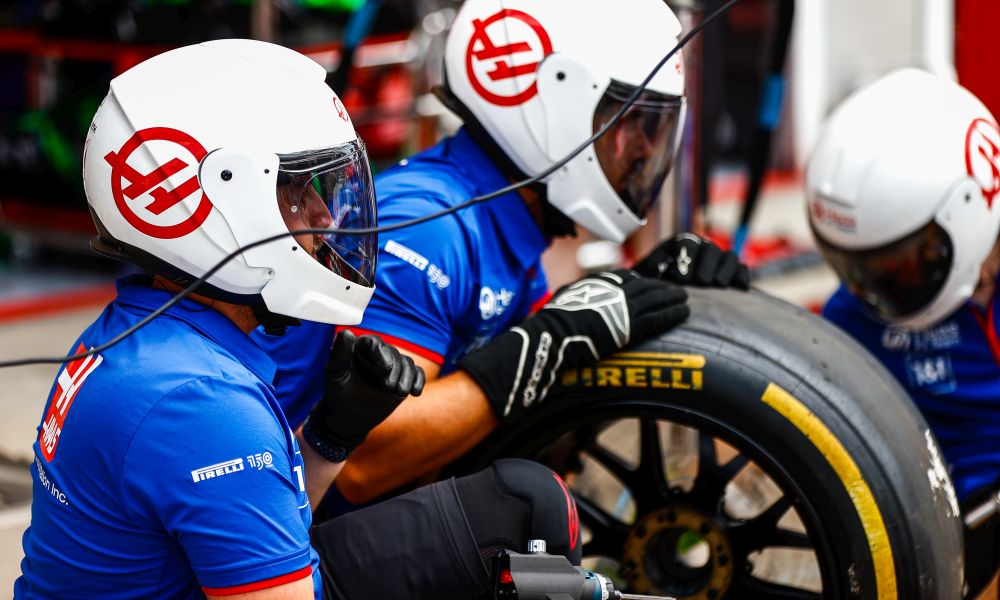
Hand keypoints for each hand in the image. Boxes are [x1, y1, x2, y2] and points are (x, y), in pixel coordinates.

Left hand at [304, 330, 424, 460]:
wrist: (350, 415)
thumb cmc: (338, 393)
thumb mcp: (335, 374)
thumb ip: (339, 353)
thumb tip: (347, 333)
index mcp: (360, 346)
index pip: (374, 342)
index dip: (381, 353)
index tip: (386, 368)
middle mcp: (378, 352)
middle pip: (392, 353)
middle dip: (394, 370)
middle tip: (388, 388)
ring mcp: (392, 363)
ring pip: (407, 362)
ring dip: (406, 377)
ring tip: (400, 393)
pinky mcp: (403, 375)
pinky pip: (417, 372)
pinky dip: (418, 380)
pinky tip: (415, 392)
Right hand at [458, 270, 687, 422]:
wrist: (551, 337)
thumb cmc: (548, 326)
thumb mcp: (559, 303)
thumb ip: (571, 299)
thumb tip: (567, 301)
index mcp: (594, 284)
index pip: (623, 278)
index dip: (639, 282)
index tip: (649, 284)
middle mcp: (610, 290)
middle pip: (643, 285)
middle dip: (661, 288)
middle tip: (675, 290)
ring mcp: (621, 306)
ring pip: (654, 298)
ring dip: (672, 298)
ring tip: (684, 300)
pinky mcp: (629, 324)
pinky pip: (657, 316)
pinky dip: (671, 313)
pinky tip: (683, 313)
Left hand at [634, 233, 749, 289]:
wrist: (664, 288)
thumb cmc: (655, 279)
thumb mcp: (647, 272)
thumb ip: (652, 266)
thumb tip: (657, 268)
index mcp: (680, 243)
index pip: (688, 244)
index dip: (687, 259)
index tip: (682, 279)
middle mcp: (701, 247)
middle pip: (710, 249)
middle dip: (706, 265)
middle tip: (702, 282)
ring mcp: (717, 258)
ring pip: (728, 256)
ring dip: (725, 270)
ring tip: (719, 284)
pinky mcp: (730, 271)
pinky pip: (741, 268)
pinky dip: (742, 276)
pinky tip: (741, 287)